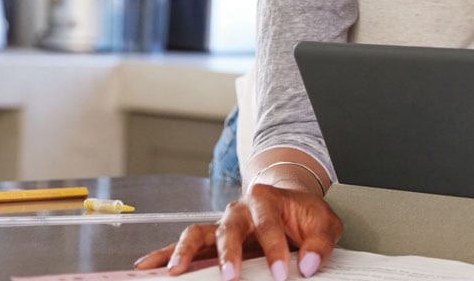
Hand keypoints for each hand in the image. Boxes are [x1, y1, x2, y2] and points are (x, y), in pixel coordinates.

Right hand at [134, 182, 342, 279]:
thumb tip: (307, 265)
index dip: (275, 250)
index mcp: (267, 200)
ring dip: (185, 252)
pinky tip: (148, 267)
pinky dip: (166, 255)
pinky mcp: (211, 239)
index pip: (269, 225)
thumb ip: (319, 243)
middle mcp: (239, 210)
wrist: (291, 203)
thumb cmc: (305, 215)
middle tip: (231, 276)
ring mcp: (222, 224)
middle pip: (229, 228)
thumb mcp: (324, 224)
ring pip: (198, 233)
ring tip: (175, 271)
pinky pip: (186, 245)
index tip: (281, 273)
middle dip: (229, 253)